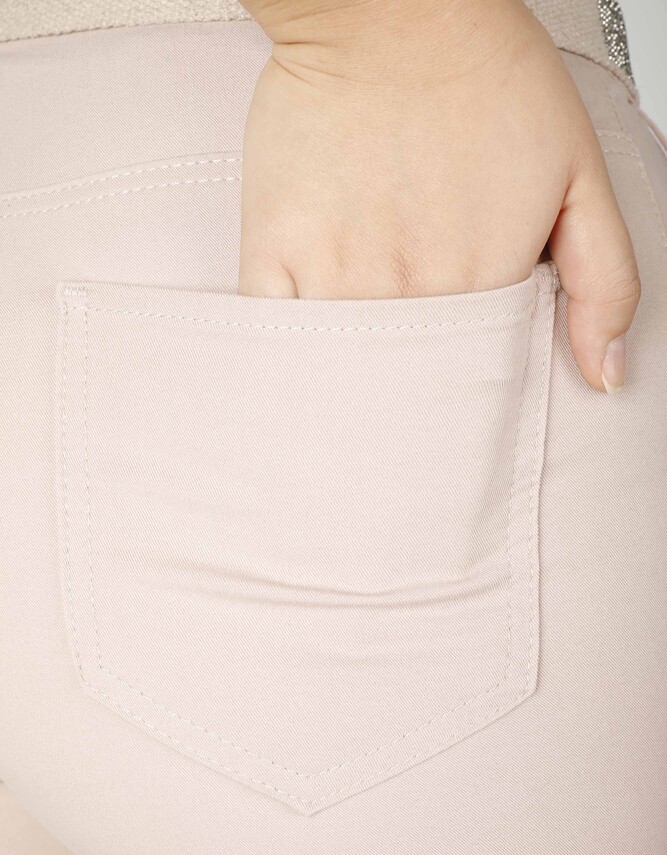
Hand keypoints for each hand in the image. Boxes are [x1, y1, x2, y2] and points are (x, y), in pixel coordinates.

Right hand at [239, 0, 639, 392]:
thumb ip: (607, 282)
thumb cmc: (485, 79)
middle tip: (399, 406)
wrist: (387, 11)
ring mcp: (336, 273)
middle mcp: (410, 290)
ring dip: (345, 391)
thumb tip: (605, 376)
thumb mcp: (581, 174)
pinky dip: (287, 356)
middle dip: (405, 407)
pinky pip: (275, 337)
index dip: (464, 397)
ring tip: (352, 380)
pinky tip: (301, 355)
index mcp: (484, 284)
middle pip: (404, 389)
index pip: (472, 384)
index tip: (454, 395)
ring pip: (341, 372)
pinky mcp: (274, 251)